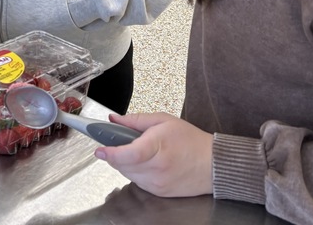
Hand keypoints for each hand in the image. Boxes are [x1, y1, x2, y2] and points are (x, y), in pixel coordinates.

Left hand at [95, 113, 212, 198]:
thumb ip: (135, 120)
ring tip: (140, 151)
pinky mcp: (158, 192)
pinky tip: (147, 162)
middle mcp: (157, 169)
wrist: (213, 165)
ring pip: (127, 174)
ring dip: (125, 163)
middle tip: (121, 142)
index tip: (99, 149)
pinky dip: (135, 171)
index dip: (111, 152)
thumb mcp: (163, 121)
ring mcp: (157, 183)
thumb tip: (113, 119)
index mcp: (158, 148)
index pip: (128, 154)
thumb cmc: (191, 140)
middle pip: (122, 165)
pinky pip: (137, 181)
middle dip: (116, 153)